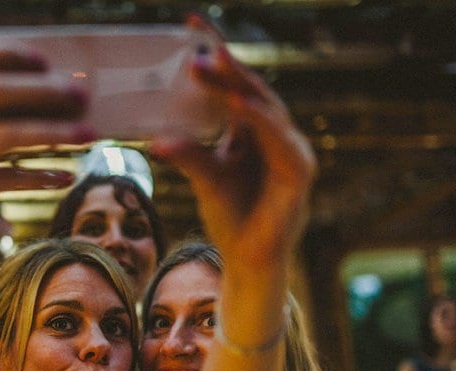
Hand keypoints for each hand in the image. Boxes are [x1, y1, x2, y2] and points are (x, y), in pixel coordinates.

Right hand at [0, 42, 93, 316]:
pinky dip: (39, 176)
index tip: (45, 62)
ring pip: (4, 134)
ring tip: (89, 135)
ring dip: (53, 132)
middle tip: (81, 96)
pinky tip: (66, 177)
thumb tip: (43, 104)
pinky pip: (4, 178)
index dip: (7, 54)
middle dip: (42, 90)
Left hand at [150, 17, 314, 271]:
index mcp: (253, 129)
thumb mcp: (204, 178)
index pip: (234, 84)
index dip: (216, 54)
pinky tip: (236, 105)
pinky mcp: (298, 172)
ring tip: (210, 64)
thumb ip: (188, 155)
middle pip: (250, 89)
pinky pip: (276, 139)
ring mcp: (291, 150)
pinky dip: (257, 120)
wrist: (249, 260)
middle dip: (225, 64)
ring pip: (265, 108)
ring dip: (238, 85)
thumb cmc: (231, 216)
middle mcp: (275, 133)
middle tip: (198, 42)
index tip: (190, 24)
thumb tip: (157, 139)